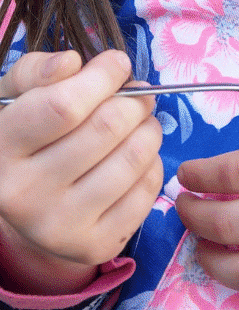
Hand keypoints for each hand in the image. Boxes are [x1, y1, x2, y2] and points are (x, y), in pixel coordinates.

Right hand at [0, 50, 162, 293]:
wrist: (20, 201)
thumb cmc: (23, 132)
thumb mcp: (16, 95)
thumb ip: (37, 71)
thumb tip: (71, 63)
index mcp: (1, 152)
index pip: (64, 106)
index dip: (102, 76)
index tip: (117, 64)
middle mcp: (25, 196)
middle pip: (107, 129)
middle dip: (134, 100)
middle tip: (137, 95)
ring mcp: (60, 227)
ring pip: (135, 157)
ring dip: (149, 128)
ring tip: (139, 122)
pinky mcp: (94, 246)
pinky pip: (149, 190)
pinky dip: (153, 163)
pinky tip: (133, 156)